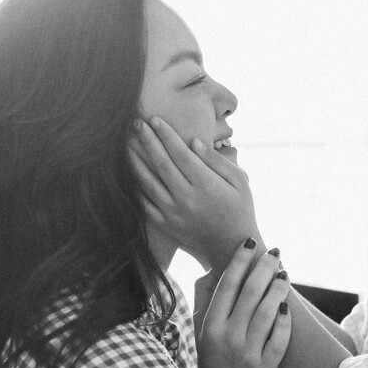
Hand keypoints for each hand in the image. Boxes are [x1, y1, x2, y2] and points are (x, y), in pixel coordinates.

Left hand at [129, 118, 261, 271]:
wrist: (232, 247)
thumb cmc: (240, 209)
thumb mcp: (240, 182)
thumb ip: (217, 161)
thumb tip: (194, 141)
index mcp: (206, 185)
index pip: (180, 154)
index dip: (166, 135)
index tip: (155, 120)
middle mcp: (187, 198)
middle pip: (161, 164)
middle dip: (147, 141)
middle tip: (136, 124)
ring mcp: (173, 213)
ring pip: (148, 182)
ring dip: (136, 160)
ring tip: (128, 143)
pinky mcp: (166, 225)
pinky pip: (145, 203)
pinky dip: (137, 186)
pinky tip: (132, 171)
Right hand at [196, 240, 290, 367]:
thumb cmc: (212, 363)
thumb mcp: (200, 334)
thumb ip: (205, 303)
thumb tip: (215, 271)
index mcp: (210, 326)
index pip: (227, 286)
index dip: (240, 261)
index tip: (251, 242)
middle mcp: (228, 338)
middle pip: (250, 294)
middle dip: (264, 268)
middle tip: (275, 252)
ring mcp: (247, 353)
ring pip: (268, 313)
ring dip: (278, 289)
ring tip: (285, 273)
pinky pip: (279, 339)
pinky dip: (285, 322)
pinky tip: (288, 306)